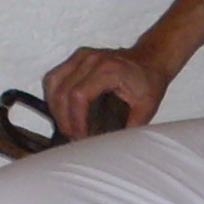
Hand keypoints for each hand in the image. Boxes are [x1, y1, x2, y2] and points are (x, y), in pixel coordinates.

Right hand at [40, 45, 172, 138]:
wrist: (151, 58)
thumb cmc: (149, 80)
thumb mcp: (146, 107)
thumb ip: (130, 127)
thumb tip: (111, 146)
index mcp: (109, 70)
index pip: (79, 96)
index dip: (75, 120)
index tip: (79, 136)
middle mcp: (92, 59)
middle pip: (62, 91)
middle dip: (63, 119)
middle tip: (72, 136)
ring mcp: (82, 56)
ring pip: (53, 83)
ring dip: (55, 108)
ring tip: (66, 125)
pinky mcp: (76, 58)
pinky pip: (55, 77)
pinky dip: (54, 96)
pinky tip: (62, 110)